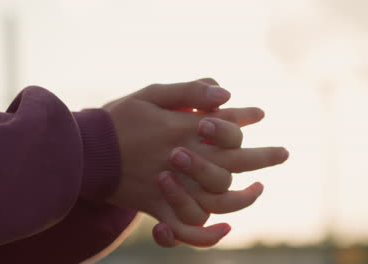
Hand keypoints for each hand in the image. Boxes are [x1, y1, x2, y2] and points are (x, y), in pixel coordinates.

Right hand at [103, 79, 283, 240]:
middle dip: (263, 157)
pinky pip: (189, 228)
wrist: (84, 152)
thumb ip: (189, 91)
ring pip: (220, 199)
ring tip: (259, 188)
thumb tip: (226, 93)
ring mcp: (174, 188)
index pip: (228, 127)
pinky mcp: (159, 208)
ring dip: (245, 196)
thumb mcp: (151, 94)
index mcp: (184, 131)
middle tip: (283, 153)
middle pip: (234, 162)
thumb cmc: (118, 119)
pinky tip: (225, 227)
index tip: (261, 115)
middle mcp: (185, 161)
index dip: (246, 119)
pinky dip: (207, 234)